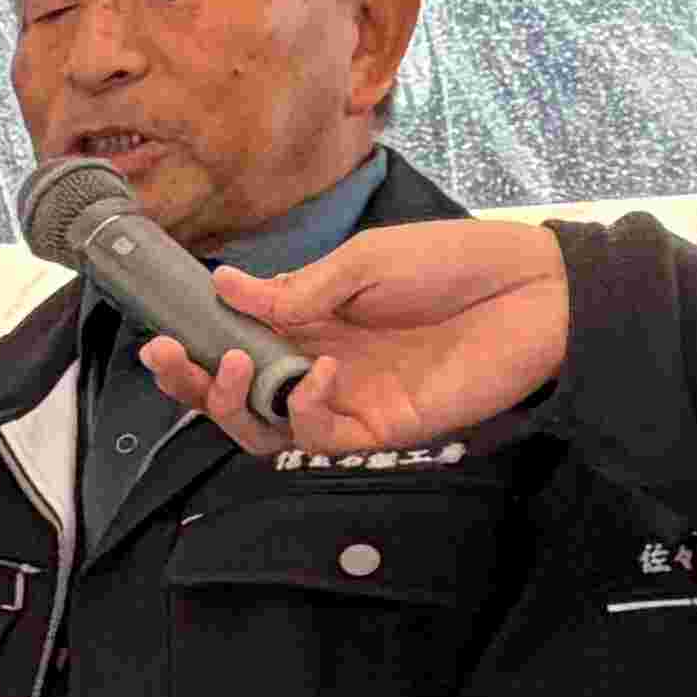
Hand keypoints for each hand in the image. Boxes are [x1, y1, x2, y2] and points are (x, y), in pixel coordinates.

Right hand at [175, 217, 571, 456]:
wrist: (533, 291)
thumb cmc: (454, 262)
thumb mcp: (364, 260)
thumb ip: (297, 289)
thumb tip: (224, 287)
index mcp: (313, 319)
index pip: (237, 340)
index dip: (196, 340)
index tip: (162, 328)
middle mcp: (320, 363)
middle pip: (238, 393)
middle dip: (193, 381)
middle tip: (167, 359)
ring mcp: (347, 400)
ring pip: (265, 426)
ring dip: (233, 401)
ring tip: (228, 365)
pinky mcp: (380, 430)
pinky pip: (319, 436)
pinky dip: (302, 410)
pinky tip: (315, 374)